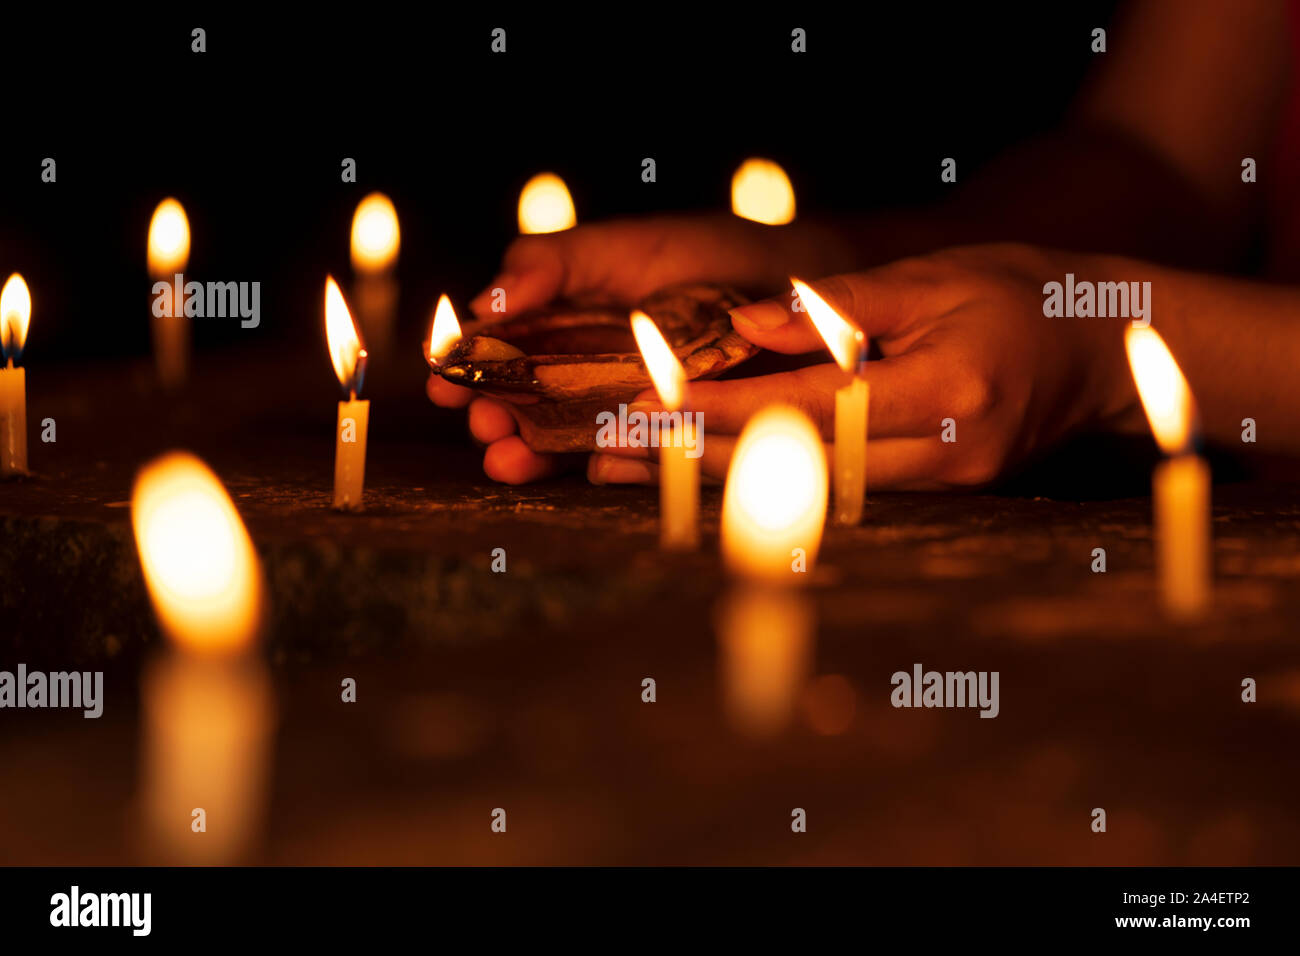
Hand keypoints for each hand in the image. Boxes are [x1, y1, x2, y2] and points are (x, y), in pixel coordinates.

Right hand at [427, 213, 854, 482]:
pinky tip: (585, 468)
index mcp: (562, 322)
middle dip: (493, 418)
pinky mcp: (666, 435)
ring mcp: (622, 406)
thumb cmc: (702, 252)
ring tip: (508, 459)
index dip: (466, 369)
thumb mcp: (616, 246)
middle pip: (521, 403)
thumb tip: (482, 304)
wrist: (791, 282)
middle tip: (482, 427)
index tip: (444, 383)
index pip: (498, 353)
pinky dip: (601, 465)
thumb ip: (548, 264)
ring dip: (528, 452)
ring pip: (561, 438)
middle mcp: (584, 370)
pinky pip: (625, 458)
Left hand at [593, 243, 1143, 488]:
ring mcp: (949, 489)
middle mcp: (945, 454)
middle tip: (608, 452)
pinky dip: (767, 487)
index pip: (804, 407)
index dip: (717, 410)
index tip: (643, 408)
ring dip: (716, 482)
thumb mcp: (932, 278)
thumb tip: (740, 324)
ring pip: (806, 493)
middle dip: (693, 459)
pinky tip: (706, 478)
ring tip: (633, 470)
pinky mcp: (945, 501)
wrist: (1103, 349)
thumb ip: (836, 307)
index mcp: (944, 390)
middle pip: (793, 466)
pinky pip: (838, 498)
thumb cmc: (1018, 295)